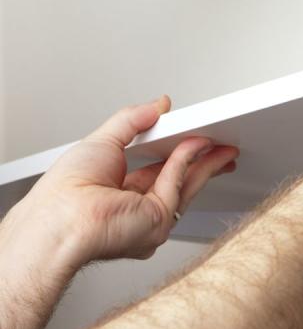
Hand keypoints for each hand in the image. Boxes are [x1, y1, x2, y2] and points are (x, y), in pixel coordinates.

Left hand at [14, 96, 237, 266]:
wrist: (60, 222)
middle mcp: (135, 210)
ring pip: (185, 182)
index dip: (174, 151)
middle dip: (200, 157)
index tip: (188, 134)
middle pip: (176, 178)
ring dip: (204, 158)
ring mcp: (149, 219)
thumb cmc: (63, 196)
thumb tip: (157, 106)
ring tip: (217, 138)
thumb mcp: (100, 140)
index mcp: (116, 194)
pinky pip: (179, 183)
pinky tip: (198, 144)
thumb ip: (132, 120)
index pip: (154, 170)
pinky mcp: (159, 222)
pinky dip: (190, 160)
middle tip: (216, 138)